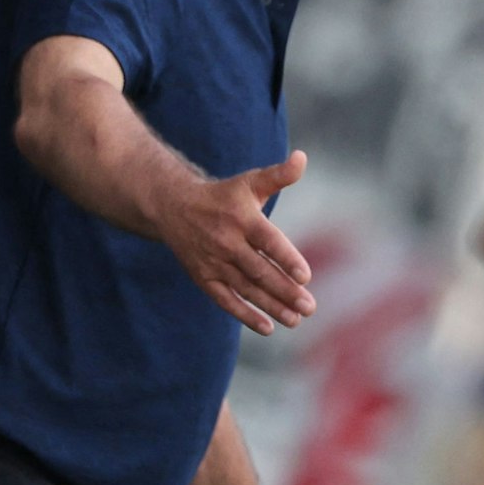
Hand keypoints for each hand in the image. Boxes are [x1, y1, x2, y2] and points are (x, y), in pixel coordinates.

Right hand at [159, 151, 314, 334]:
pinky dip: (245, 315)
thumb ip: (279, 175)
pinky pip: (225, 300)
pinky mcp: (204, 277)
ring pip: (246, 289)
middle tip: (310, 307)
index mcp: (242, 218)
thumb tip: (302, 158)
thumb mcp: (250, 182)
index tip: (306, 276)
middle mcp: (227, 242)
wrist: (174, 206)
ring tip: (296, 319)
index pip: (267, 241)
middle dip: (285, 291)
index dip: (286, 259)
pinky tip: (268, 327)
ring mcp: (213, 262)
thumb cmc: (223, 195)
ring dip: (271, 306)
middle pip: (259, 271)